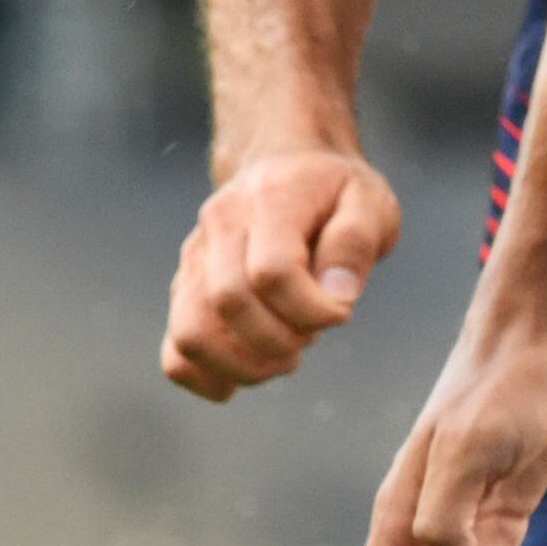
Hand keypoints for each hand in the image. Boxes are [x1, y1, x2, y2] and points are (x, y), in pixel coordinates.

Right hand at [160, 147, 400, 400]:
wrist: (287, 168)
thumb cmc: (334, 194)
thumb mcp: (370, 203)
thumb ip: (356, 242)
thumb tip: (336, 294)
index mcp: (268, 200)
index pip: (272, 272)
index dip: (311, 309)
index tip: (342, 311)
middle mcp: (219, 226)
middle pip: (228, 302)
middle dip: (282, 339)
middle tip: (312, 334)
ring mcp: (194, 260)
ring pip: (191, 334)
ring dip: (246, 365)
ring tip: (285, 355)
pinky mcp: (185, 292)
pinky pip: (176, 354)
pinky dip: (211, 377)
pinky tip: (252, 369)